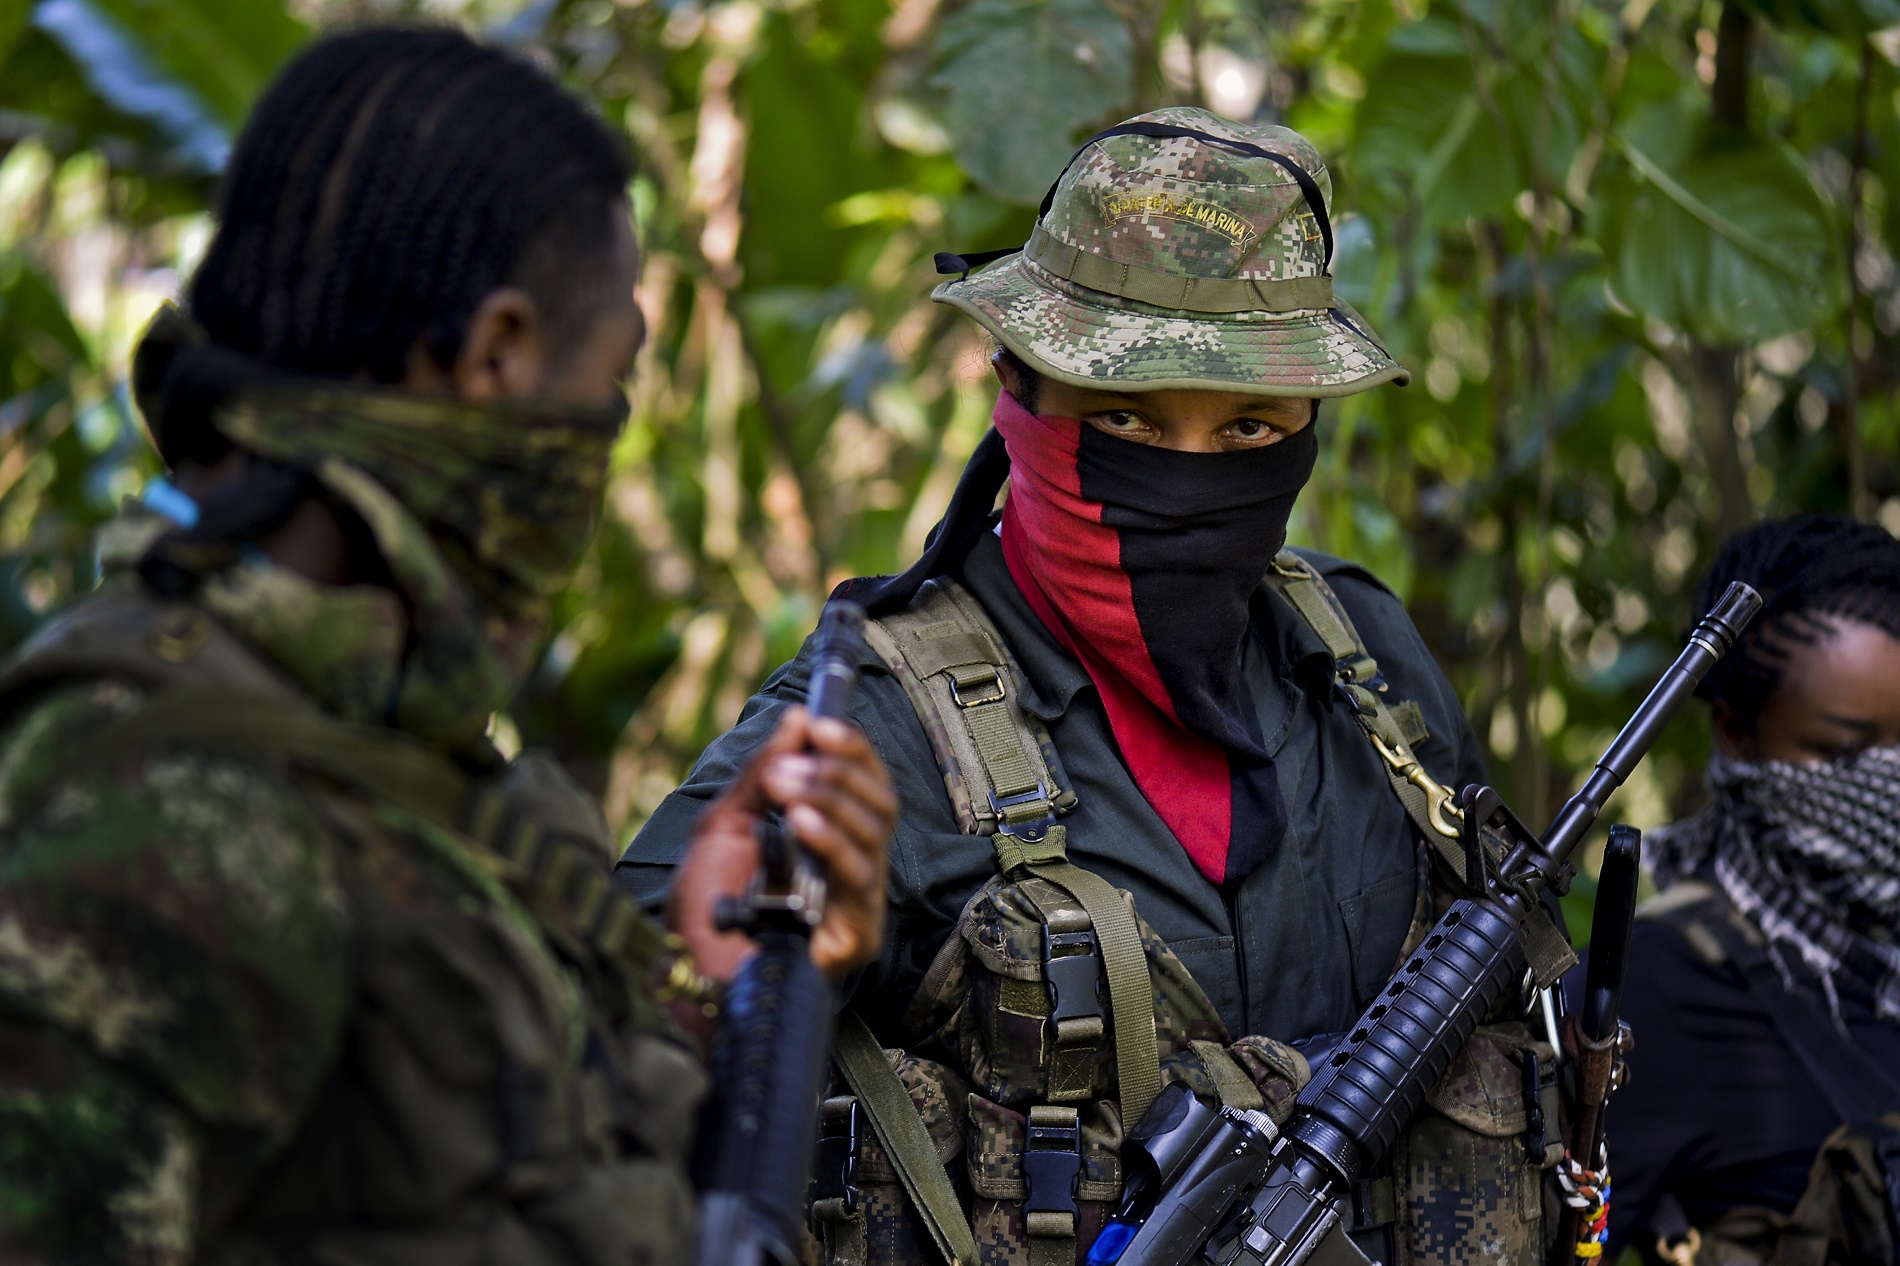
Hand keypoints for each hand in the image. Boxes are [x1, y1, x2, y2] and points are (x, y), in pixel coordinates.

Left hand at [669, 707, 893, 982]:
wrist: (684, 975)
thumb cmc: (703, 910)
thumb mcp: (724, 824)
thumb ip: (763, 772)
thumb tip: (798, 717)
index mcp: (828, 840)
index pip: (865, 783)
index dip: (851, 749)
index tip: (820, 723)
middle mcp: (851, 868)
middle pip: (881, 803)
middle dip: (837, 771)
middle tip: (789, 766)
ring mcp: (859, 902)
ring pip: (874, 832)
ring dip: (830, 797)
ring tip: (785, 786)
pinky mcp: (857, 934)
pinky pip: (858, 876)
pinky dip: (830, 841)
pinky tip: (799, 823)